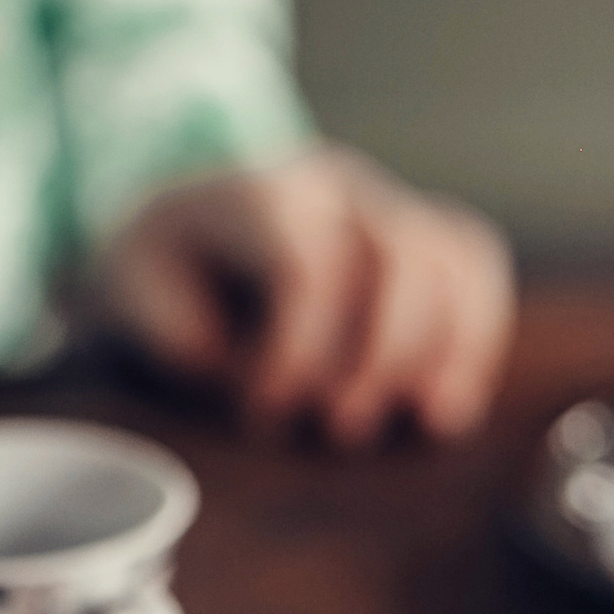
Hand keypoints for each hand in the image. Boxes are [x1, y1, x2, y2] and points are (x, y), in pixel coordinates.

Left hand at [100, 144, 514, 447]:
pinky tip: (448, 405)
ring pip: (456, 259)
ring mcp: (392, 204)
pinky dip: (476, 342)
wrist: (187, 224)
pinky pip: (479, 272)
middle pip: (404, 257)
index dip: (299, 350)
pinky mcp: (429, 236)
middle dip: (383, 355)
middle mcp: (339, 186)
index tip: (263, 410)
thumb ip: (189, 341)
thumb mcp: (135, 300)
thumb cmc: (165, 273)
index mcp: (258, 192)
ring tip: (420, 422)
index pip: (310, 265)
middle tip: (342, 427)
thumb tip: (277, 392)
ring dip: (445, 352)